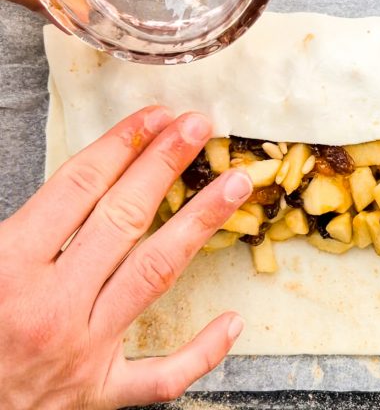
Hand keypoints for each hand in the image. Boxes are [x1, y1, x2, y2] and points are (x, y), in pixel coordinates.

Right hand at [0, 108, 253, 408]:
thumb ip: (11, 225)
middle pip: (123, 219)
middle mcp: (51, 307)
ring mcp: (83, 352)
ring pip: (154, 275)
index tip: (153, 118)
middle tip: (199, 127)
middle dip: (163, 165)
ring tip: (235, 185)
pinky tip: (233, 320)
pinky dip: (201, 351)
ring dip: (199, 223)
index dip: (119, 146)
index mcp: (7, 269)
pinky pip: (163, 376)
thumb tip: (64, 182)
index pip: (77, 189)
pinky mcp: (100, 394)